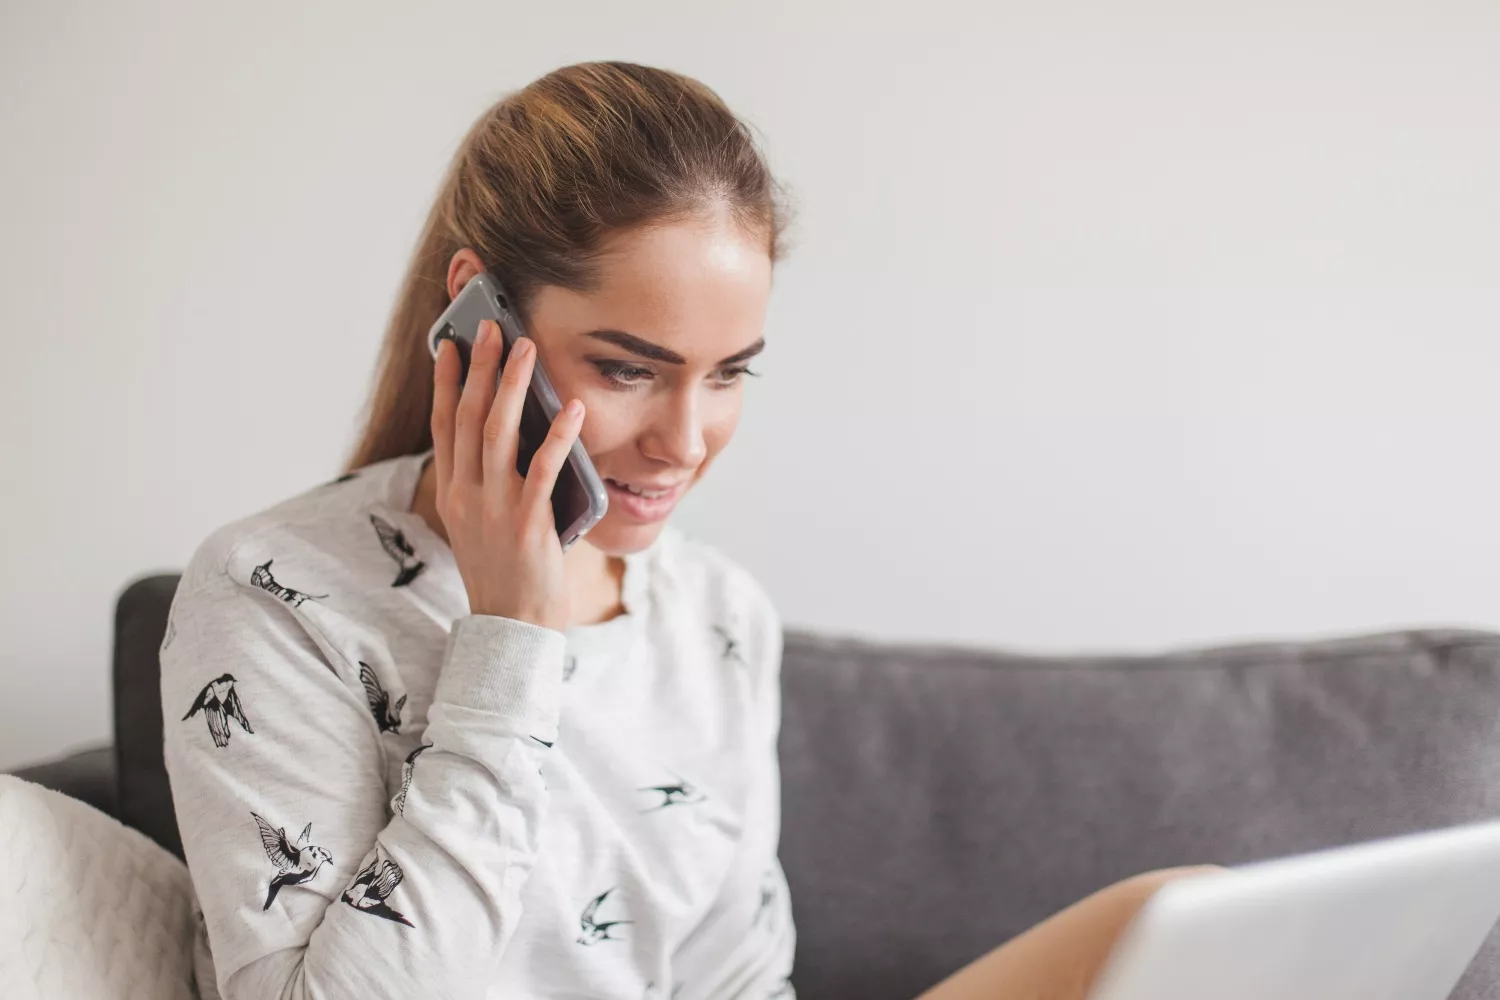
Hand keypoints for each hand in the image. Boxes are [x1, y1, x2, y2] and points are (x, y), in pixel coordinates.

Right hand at [429, 319, 585, 630]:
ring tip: (526, 348)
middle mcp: (465, 495)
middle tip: (490, 326)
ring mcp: (494, 508)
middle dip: (478, 367)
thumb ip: (486, 479)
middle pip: (467, 417)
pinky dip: (557, 436)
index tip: (449, 342)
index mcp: (452, 492)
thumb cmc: (505, 570)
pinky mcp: (528, 523)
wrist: (512, 626)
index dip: (446, 381)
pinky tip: (571, 409)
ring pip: (497, 433)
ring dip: (512, 386)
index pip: (443, 424)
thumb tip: (510, 431)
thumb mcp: (482, 521)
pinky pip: (543, 470)